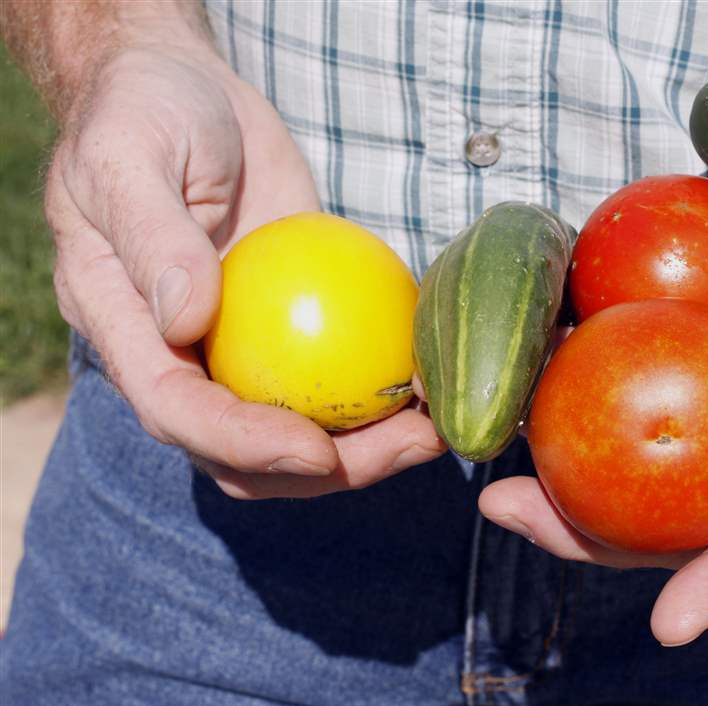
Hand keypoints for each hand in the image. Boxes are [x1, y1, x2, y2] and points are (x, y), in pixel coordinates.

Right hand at [47, 42, 443, 498]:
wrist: (184, 90)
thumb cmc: (142, 113)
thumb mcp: (127, 158)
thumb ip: (153, 238)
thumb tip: (187, 321)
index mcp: (126, 330)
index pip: (177, 411)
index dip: (243, 443)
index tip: (316, 451)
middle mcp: (179, 357)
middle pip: (245, 448)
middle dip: (328, 469)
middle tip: (413, 444)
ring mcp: (237, 347)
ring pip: (298, 425)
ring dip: (368, 444)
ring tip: (436, 427)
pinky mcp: (290, 326)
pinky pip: (334, 371)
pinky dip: (379, 387)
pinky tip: (432, 378)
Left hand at [478, 85, 707, 644]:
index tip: (669, 627)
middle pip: (677, 504)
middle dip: (596, 532)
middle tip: (510, 516)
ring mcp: (702, 379)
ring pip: (625, 449)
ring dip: (553, 468)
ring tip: (477, 471)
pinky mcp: (663, 326)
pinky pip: (605, 363)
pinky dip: (556, 379)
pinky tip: (499, 381)